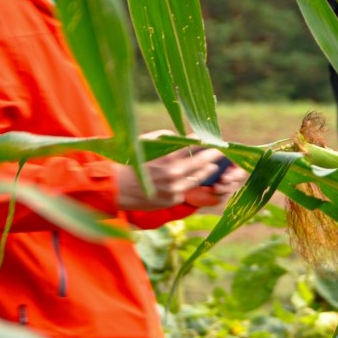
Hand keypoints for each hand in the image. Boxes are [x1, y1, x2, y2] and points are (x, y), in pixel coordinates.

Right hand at [115, 131, 245, 210]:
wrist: (116, 187)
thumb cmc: (128, 162)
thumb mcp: (143, 146)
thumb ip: (162, 140)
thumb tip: (178, 137)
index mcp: (166, 160)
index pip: (191, 150)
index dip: (202, 146)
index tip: (210, 141)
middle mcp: (173, 175)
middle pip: (199, 165)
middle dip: (211, 158)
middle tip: (221, 152)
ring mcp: (174, 189)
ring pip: (196, 180)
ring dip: (206, 172)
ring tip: (214, 166)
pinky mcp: (172, 200)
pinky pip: (186, 191)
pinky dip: (190, 184)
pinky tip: (196, 179)